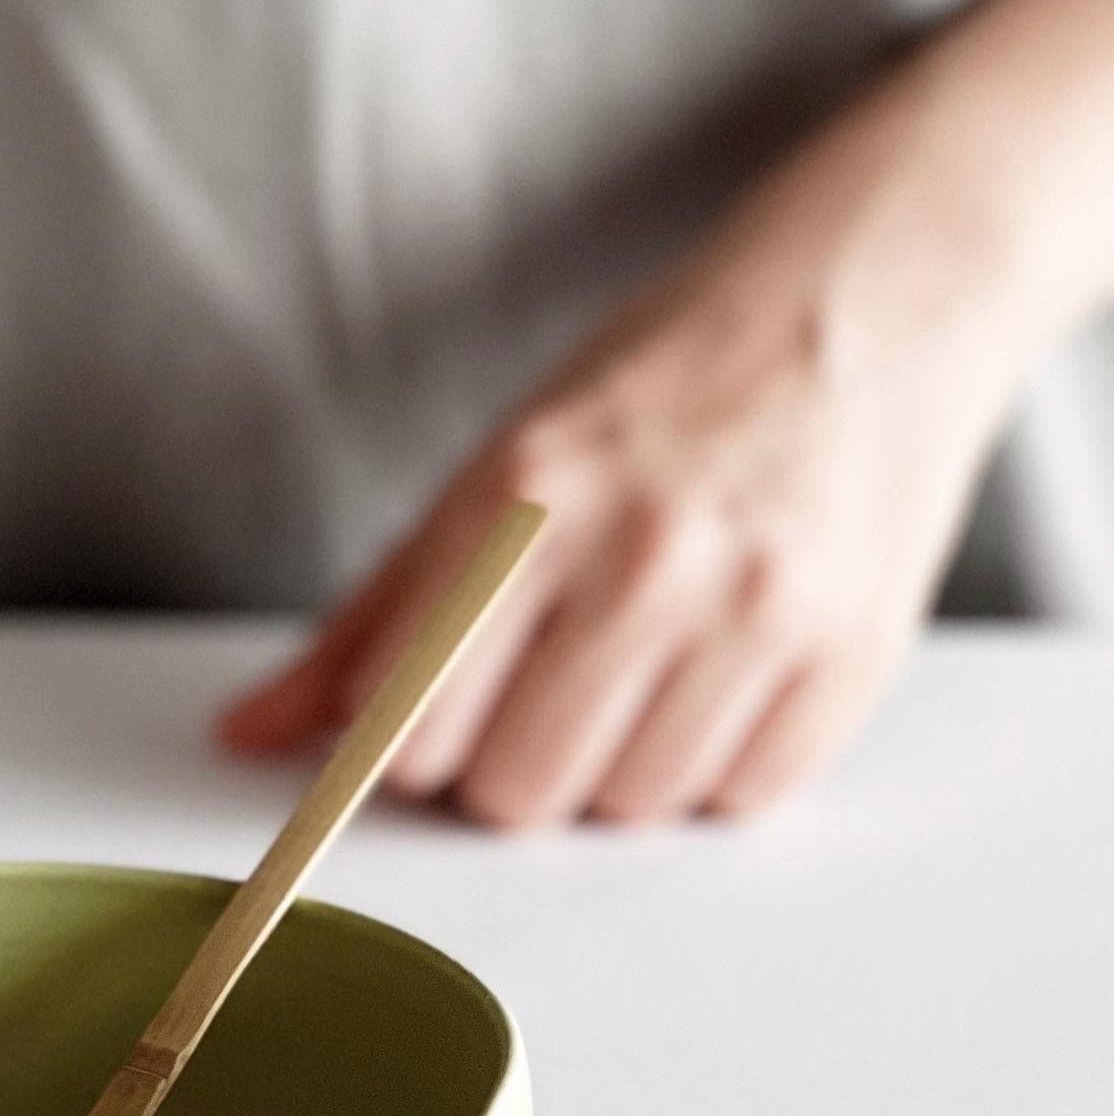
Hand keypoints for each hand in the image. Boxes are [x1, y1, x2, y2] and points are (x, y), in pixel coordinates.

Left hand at [220, 101, 1033, 824]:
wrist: (866, 304)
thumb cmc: (656, 396)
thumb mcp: (492, 474)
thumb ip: (371, 621)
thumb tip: (250, 735)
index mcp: (525, 501)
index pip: (410, 731)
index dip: (411, 749)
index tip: (440, 713)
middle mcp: (642, 555)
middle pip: (514, 795)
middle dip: (511, 769)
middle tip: (547, 688)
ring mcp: (756, 606)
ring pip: (626, 811)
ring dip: (615, 772)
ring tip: (643, 668)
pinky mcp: (851, 651)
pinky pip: (736, 798)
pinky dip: (713, 766)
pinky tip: (719, 675)